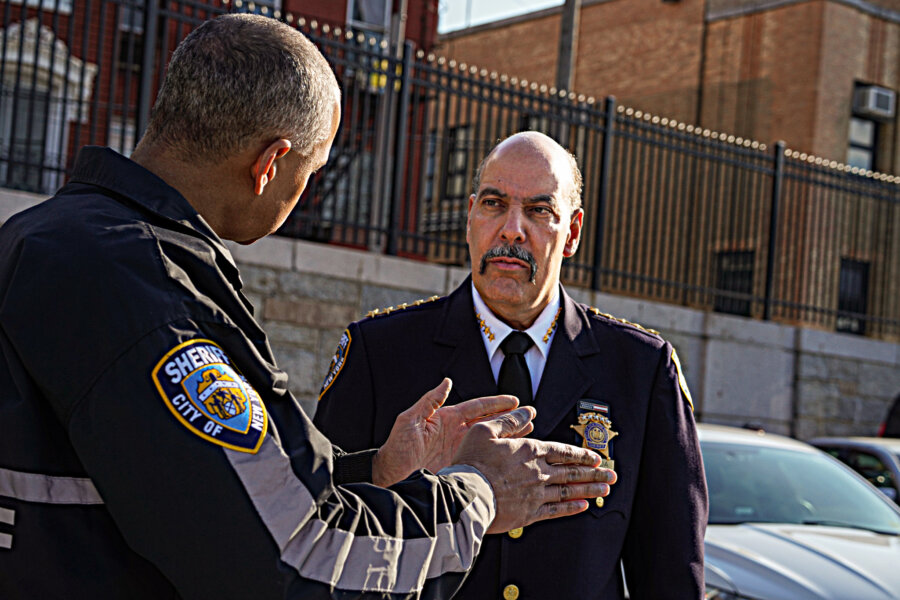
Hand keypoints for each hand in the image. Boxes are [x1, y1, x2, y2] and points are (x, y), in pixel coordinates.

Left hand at [372, 378, 526, 486]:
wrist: (389, 477)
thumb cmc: (395, 448)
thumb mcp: (409, 420)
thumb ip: (429, 401)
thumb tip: (447, 382)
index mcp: (447, 419)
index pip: (477, 408)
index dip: (497, 403)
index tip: (515, 400)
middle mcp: (457, 434)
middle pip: (490, 423)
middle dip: (510, 418)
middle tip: (531, 414)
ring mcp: (461, 451)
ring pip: (491, 441)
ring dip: (510, 435)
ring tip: (531, 431)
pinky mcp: (461, 467)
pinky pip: (485, 460)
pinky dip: (500, 456)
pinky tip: (514, 455)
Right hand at [451, 408, 616, 533]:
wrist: (466, 496)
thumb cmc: (471, 463)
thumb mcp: (485, 430)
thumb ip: (509, 420)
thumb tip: (527, 411)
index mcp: (529, 451)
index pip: (563, 452)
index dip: (581, 454)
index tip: (596, 457)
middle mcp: (538, 472)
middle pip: (572, 472)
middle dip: (594, 473)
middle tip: (610, 475)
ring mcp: (536, 494)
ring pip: (568, 491)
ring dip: (589, 489)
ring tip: (604, 490)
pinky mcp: (529, 514)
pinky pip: (556, 511)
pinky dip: (571, 508)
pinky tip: (582, 507)